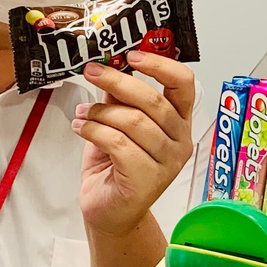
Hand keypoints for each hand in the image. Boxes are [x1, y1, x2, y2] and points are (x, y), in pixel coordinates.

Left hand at [73, 52, 194, 237]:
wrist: (109, 211)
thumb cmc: (115, 168)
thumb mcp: (116, 124)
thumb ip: (119, 97)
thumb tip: (110, 66)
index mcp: (179, 122)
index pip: (184, 85)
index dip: (160, 65)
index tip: (132, 55)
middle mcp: (180, 142)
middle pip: (153, 101)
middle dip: (117, 81)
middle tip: (92, 72)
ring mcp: (167, 163)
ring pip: (133, 122)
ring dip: (101, 112)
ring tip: (83, 114)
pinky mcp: (147, 180)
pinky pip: (119, 143)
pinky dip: (95, 131)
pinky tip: (82, 128)